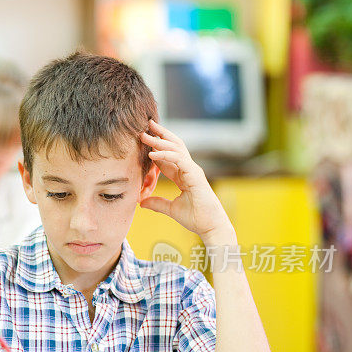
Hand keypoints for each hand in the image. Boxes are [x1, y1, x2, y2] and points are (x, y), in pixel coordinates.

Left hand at [139, 120, 235, 245]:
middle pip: (174, 146)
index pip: (168, 157)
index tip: (143, 140)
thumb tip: (141, 202)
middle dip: (160, 135)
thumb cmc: (195, 218)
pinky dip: (165, 155)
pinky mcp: (195, 175)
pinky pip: (179, 160)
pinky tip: (152, 154)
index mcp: (184, 175)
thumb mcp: (170, 209)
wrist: (210, 227)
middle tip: (146, 125)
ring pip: (176, 149)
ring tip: (144, 135)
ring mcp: (193, 170)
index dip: (156, 148)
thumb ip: (157, 203)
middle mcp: (189, 169)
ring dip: (159, 141)